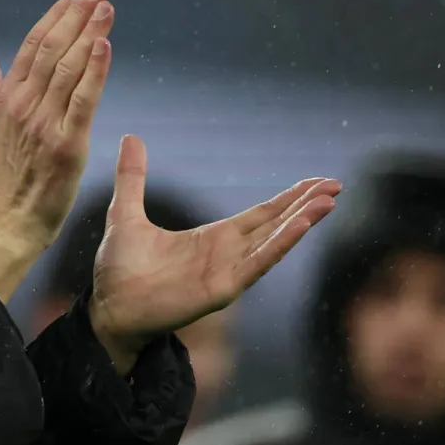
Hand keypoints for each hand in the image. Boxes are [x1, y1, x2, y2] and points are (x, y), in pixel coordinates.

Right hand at [0, 0, 114, 301]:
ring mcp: (46, 122)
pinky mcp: (67, 143)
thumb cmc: (0, 179)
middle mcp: (26, 104)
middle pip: (53, 48)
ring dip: (89, 33)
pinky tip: (105, 46)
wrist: (10, 221)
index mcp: (8, 98)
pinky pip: (83, 100)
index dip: (56, 16)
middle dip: (77, 14)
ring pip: (69, 68)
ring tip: (106, 6)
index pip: (34, 45)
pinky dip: (95, 71)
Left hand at [88, 135, 341, 374]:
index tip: (316, 182)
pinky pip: (257, 264)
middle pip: (275, 224)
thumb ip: (133, 177)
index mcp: (212, 239)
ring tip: (329, 201)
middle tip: (336, 185)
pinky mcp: (221, 290)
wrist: (108, 308)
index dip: (288, 198)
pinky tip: (300, 226)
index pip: (261, 214)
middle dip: (305, 205)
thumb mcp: (126, 212)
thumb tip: (131, 137)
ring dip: (301, 222)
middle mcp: (226, 255)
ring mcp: (227, 273)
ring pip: (273, 242)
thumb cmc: (119, 270)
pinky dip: (279, 244)